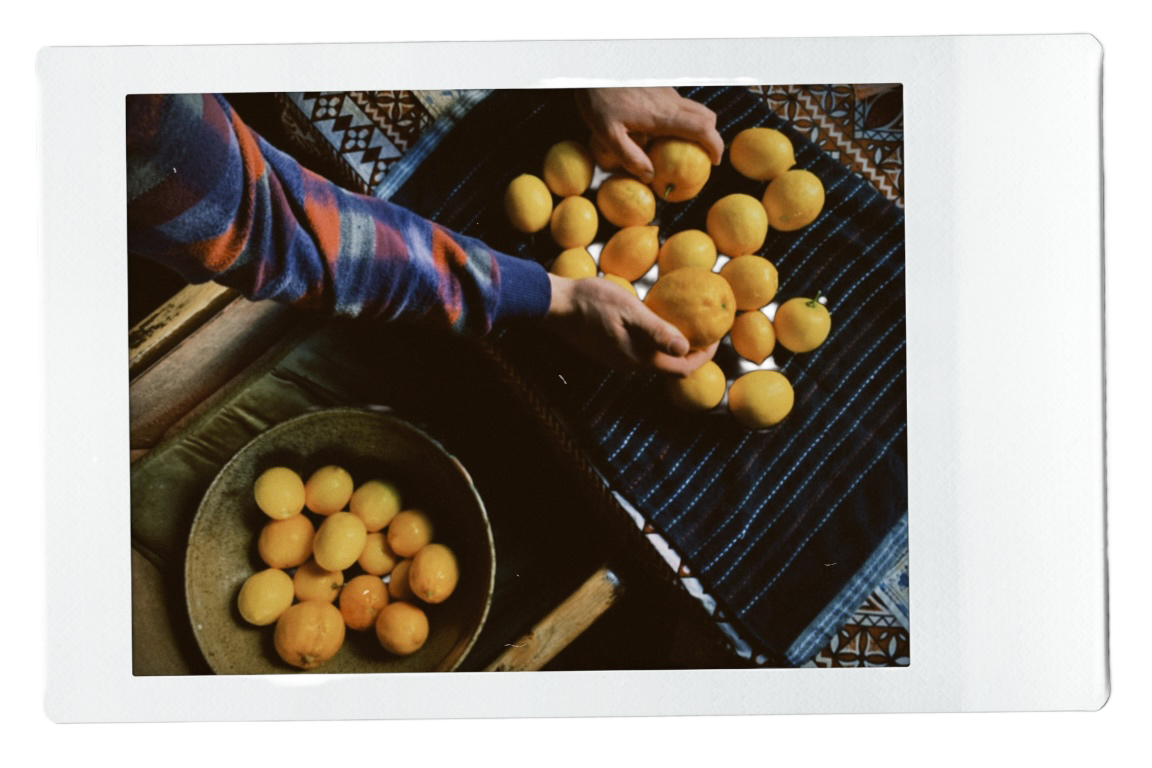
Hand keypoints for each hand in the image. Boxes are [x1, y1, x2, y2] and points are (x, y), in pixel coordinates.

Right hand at [545, 274, 718, 375]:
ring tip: (685, 323)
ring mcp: (619, 359)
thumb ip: (657, 331)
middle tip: (706, 329)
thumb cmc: (593, 302)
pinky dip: (657, 342)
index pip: (682, 368)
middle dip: (693, 353)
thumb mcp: (630, 310)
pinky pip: (641, 352)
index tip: (717, 337)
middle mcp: (631, 365)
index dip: (705, 356)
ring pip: (656, 360)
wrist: (556, 306)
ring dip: (674, 346)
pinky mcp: (610, 350)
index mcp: (640, 358)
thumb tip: (686, 348)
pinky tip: (656, 321)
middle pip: (672, 367)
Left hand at [575, 87, 723, 182]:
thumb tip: (650, 177)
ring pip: (694, 109)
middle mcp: (670, 101)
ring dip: (697, 127)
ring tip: (682, 147)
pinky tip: (663, 130)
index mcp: (663, 115)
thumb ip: (630, 158)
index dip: (715, 145)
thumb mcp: (607, 135)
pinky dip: (682, 119)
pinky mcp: (659, 87)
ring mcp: (666, 92)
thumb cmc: (598, 101)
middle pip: (706, 117)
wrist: (594, 69)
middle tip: (702, 156)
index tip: (715, 161)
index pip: (703, 128)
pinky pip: (680, 104)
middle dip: (711, 137)